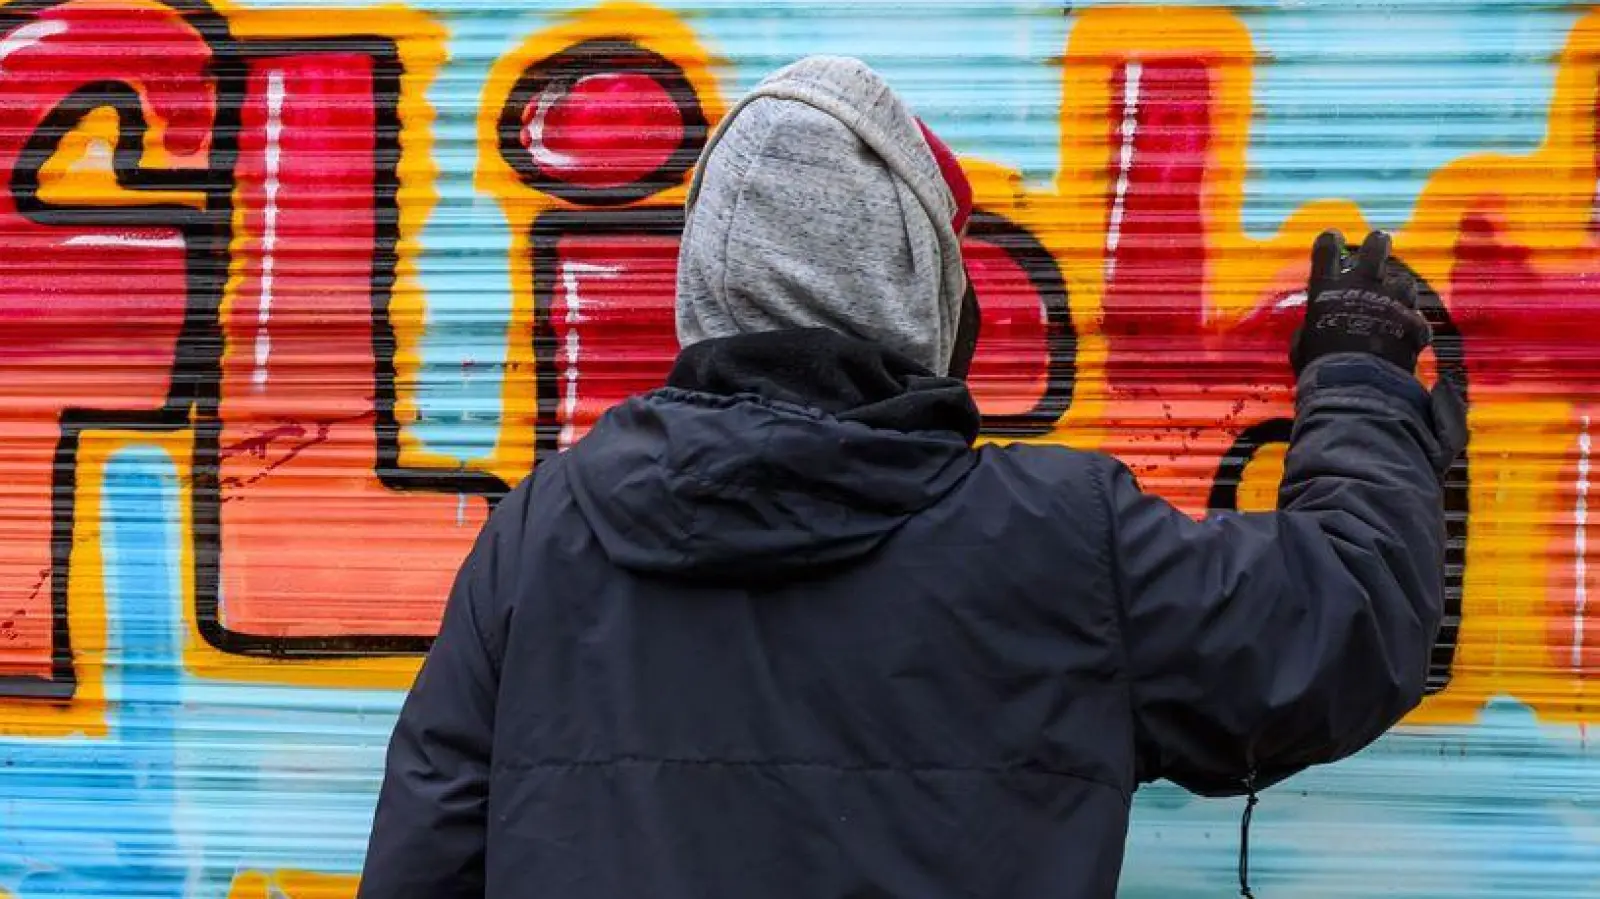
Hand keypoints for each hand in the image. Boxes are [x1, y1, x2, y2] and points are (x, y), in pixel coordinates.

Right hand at [1290, 230, 1431, 376]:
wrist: (1358, 387)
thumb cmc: (1320, 367)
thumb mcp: (1302, 346)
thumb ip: (1309, 329)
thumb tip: (1310, 329)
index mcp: (1328, 290)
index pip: (1326, 250)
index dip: (1329, 241)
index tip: (1332, 237)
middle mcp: (1362, 287)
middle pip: (1376, 249)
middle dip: (1378, 243)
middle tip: (1379, 241)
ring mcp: (1392, 302)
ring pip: (1404, 282)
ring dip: (1398, 291)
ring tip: (1394, 303)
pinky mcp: (1413, 322)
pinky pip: (1415, 319)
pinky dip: (1411, 327)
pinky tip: (1406, 337)